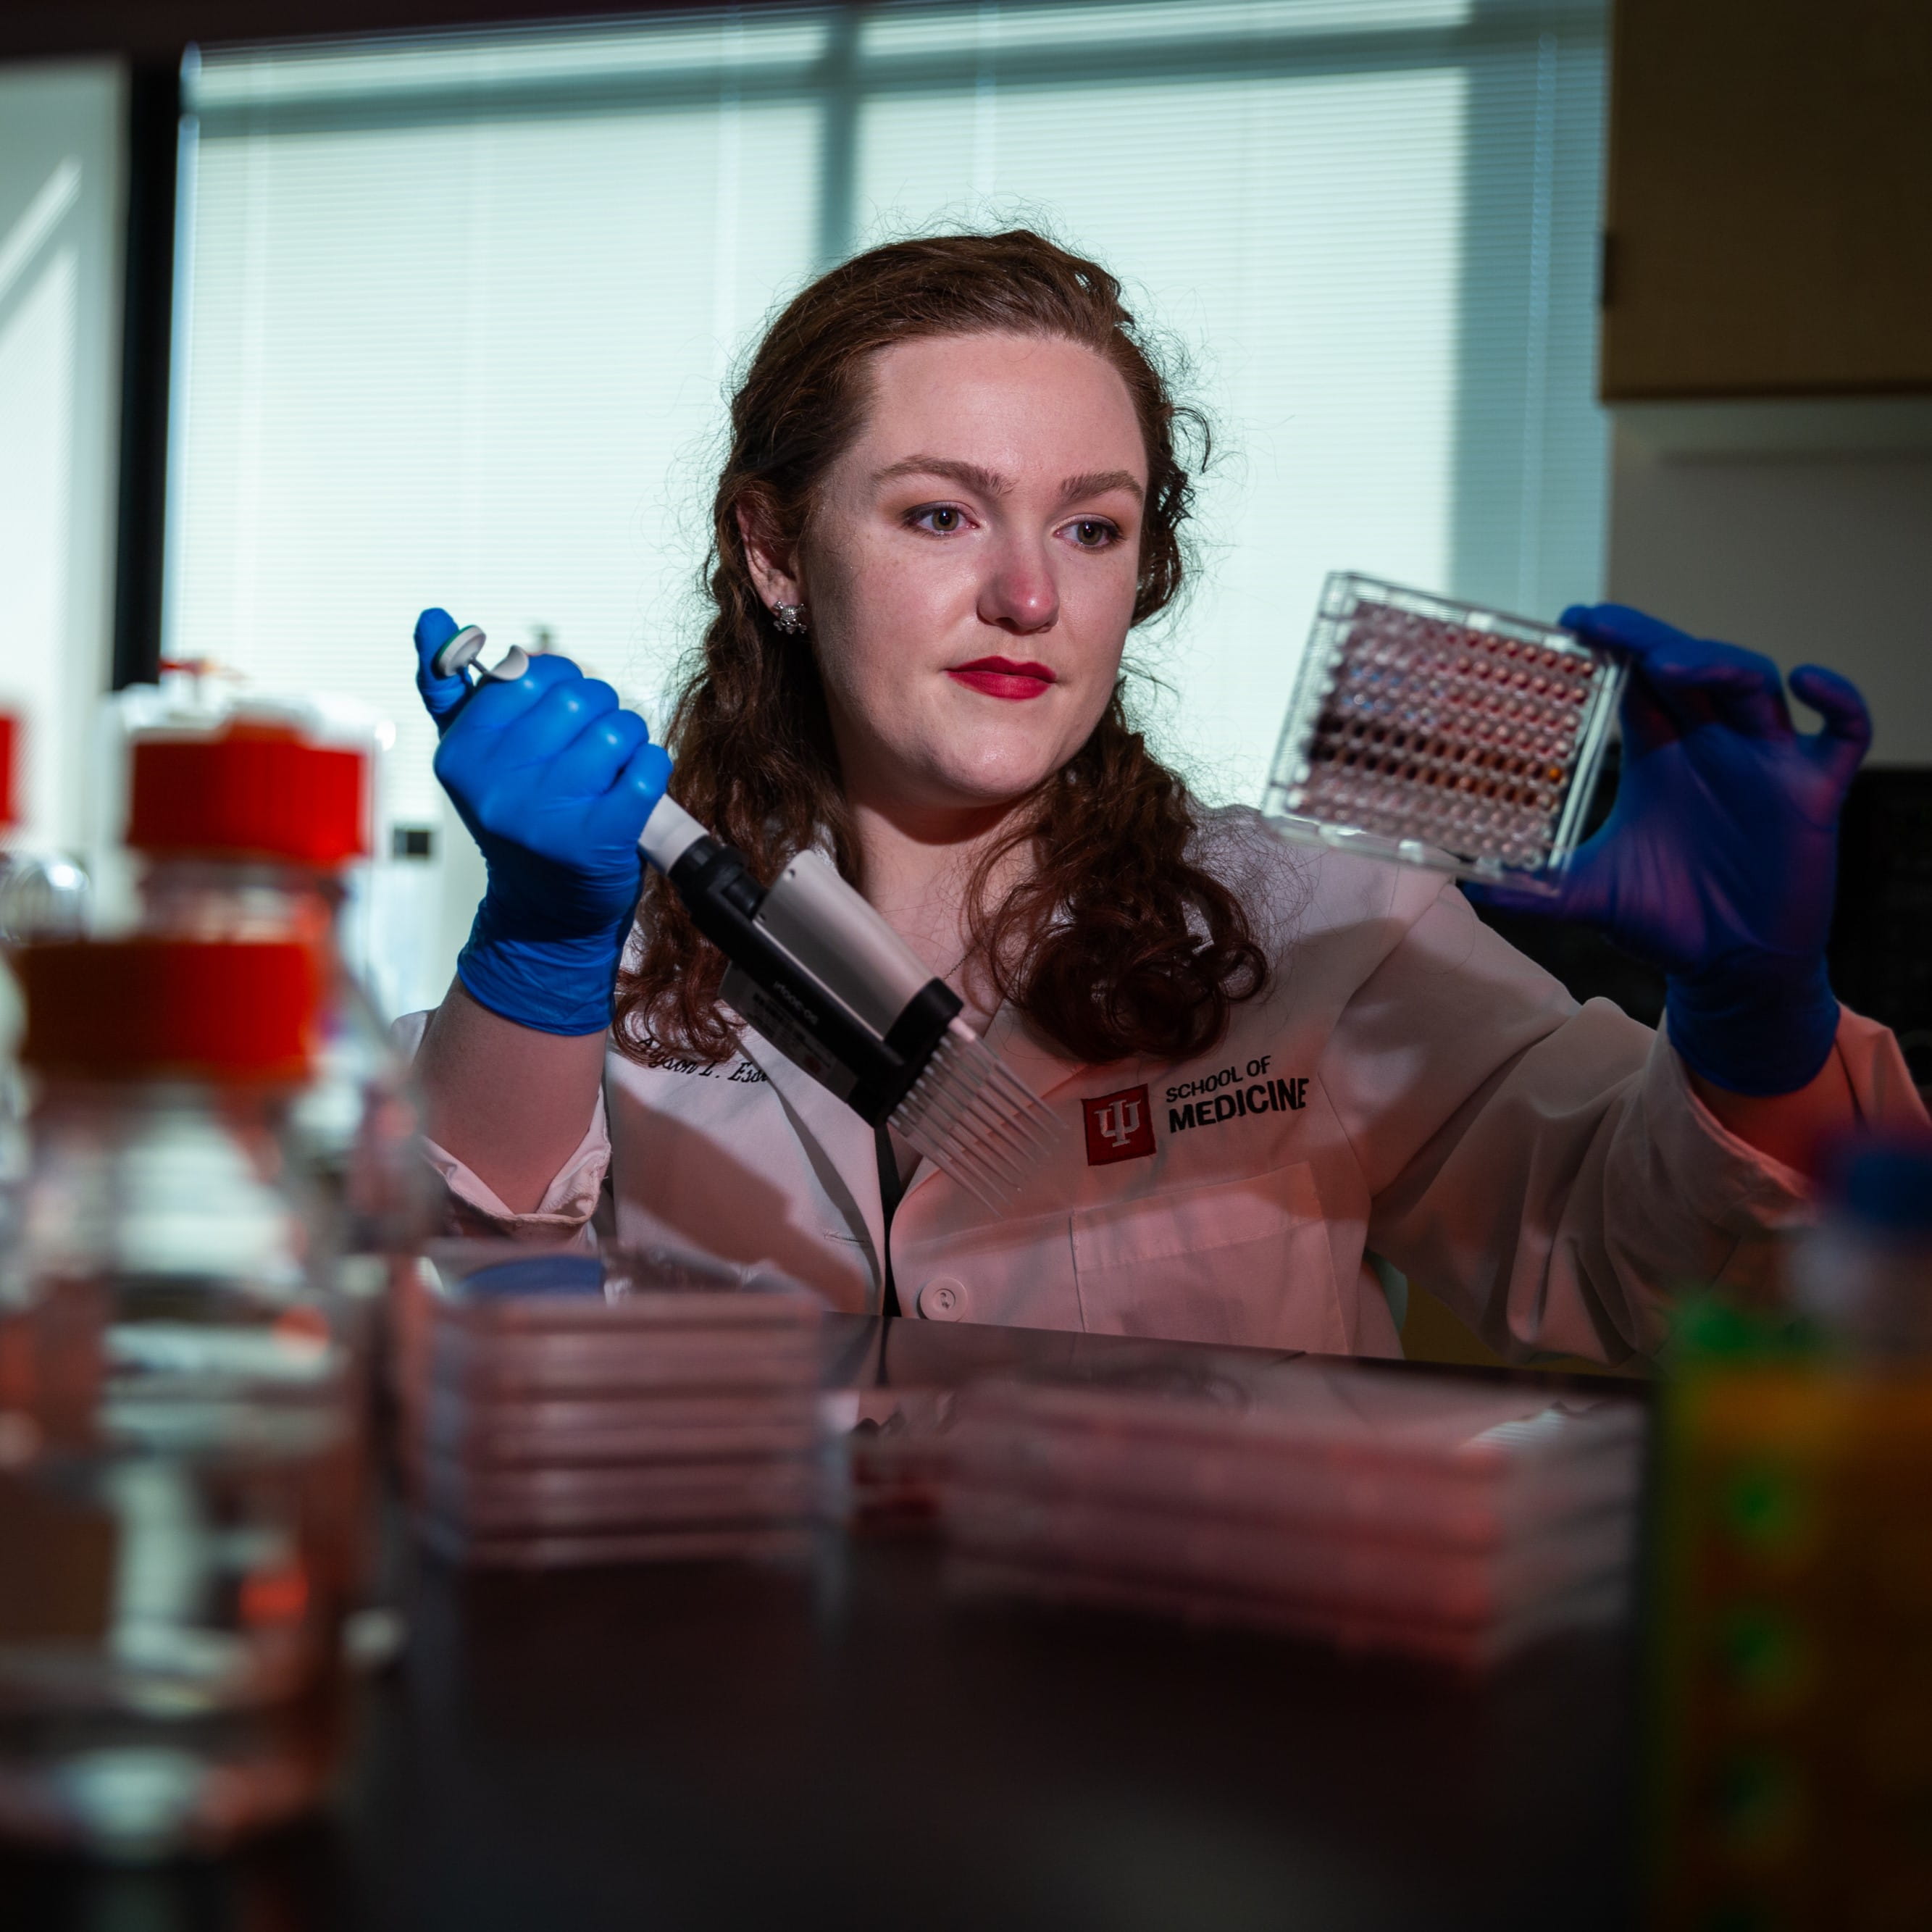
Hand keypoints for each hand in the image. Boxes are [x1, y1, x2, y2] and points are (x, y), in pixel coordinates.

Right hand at [414, 608, 670, 1034]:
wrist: (546, 912)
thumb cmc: (518, 819)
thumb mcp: (472, 756)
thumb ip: (449, 686)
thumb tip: (433, 617)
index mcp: (462, 752)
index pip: (530, 671)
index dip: (559, 683)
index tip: (555, 717)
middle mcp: (497, 782)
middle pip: (580, 694)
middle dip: (599, 710)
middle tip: (589, 746)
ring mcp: (547, 813)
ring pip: (619, 727)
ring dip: (628, 739)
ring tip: (610, 770)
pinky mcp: (598, 838)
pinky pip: (647, 765)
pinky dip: (651, 767)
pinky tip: (632, 786)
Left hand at [1469, 603, 1870, 1095]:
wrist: (1727, 968)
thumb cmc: (1664, 921)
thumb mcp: (1588, 895)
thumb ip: (1533, 887)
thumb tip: (1467, 886)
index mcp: (1661, 756)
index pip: (1638, 679)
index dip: (1614, 644)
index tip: (1572, 621)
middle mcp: (1713, 746)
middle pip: (1690, 664)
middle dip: (1650, 638)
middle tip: (1604, 622)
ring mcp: (1766, 764)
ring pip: (1753, 685)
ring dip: (1716, 664)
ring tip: (1669, 665)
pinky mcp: (1813, 793)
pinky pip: (1843, 733)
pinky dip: (1838, 700)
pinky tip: (1808, 682)